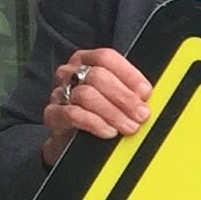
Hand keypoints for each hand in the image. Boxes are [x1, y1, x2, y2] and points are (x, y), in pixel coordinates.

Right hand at [40, 49, 150, 166]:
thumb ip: (128, 91)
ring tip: (129, 127)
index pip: (106, 58)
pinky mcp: (53, 114)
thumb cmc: (97, 114)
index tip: (146, 92)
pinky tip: (109, 132)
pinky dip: (95, 123)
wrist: (71, 141)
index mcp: (86, 60)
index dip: (128, 74)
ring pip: (87, 95)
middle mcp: (70, 73)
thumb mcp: (114, 98)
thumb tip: (147, 96)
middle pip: (98, 76)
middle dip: (125, 97)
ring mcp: (59, 92)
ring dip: (113, 113)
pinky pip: (73, 114)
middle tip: (142, 115)